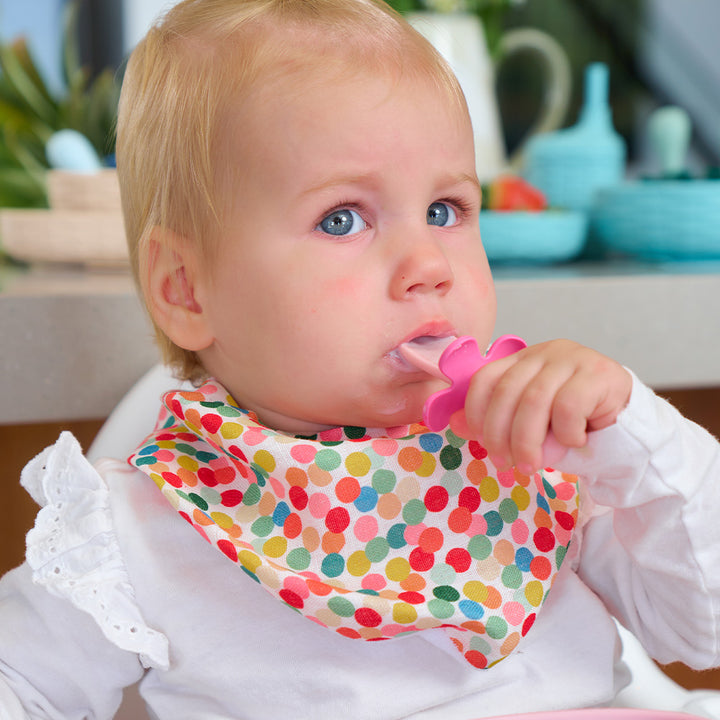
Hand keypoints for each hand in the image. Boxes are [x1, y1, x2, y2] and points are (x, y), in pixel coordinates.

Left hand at [450, 339, 632, 473]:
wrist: (627, 427)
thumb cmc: (572, 425)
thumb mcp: (528, 425)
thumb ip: (495, 421)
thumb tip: (455, 425)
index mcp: (522, 360)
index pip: (485, 379)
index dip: (477, 413)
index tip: (484, 444)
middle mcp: (545, 352)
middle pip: (507, 391)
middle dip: (501, 434)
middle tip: (507, 464)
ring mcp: (573, 358)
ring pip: (536, 400)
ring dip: (528, 440)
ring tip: (532, 465)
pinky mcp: (600, 373)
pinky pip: (570, 406)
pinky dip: (566, 432)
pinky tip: (574, 441)